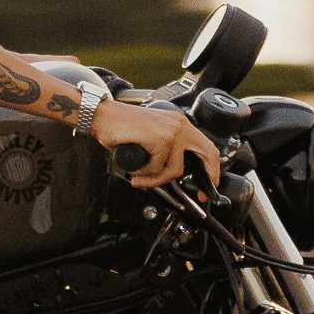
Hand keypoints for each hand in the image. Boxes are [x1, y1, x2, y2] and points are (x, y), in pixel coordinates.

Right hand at [94, 99, 220, 189]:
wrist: (102, 116)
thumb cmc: (120, 128)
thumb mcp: (151, 139)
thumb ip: (166, 154)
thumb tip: (173, 175)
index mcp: (179, 124)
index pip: (207, 147)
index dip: (211, 169)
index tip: (208, 186)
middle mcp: (179, 125)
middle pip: (206, 155)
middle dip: (206, 178)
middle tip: (199, 196)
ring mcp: (172, 131)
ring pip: (175, 169)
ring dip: (156, 178)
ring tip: (140, 175)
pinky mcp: (161, 138)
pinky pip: (158, 168)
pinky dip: (144, 172)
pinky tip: (135, 165)